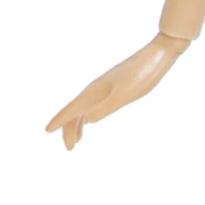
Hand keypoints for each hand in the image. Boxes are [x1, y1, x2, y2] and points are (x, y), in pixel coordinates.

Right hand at [45, 32, 191, 148]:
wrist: (158, 55)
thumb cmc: (143, 74)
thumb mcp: (125, 93)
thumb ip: (106, 107)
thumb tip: (87, 121)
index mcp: (96, 91)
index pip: (72, 109)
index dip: (59, 120)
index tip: (46, 131)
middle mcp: (96, 89)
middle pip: (75, 111)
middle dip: (68, 129)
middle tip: (69, 148)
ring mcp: (105, 88)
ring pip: (84, 108)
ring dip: (77, 124)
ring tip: (76, 141)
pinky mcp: (115, 88)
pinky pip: (94, 104)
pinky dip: (88, 115)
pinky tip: (89, 120)